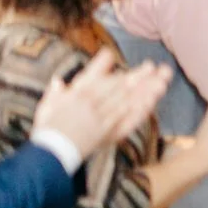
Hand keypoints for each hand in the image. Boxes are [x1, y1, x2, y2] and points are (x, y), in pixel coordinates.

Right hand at [33, 51, 170, 162]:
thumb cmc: (46, 131)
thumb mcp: (46, 108)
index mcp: (75, 94)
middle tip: (152, 66)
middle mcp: (90, 102)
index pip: (91, 73)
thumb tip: (58, 81)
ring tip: (161, 81)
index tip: (110, 53)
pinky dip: (140, 109)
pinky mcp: (108, 131)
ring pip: (127, 99)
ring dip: (145, 89)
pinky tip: (152, 102)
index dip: (102, 62)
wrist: (50, 153)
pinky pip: (127, 118)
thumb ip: (55, 94)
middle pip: (117, 85)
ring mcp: (101, 116)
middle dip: (136, 75)